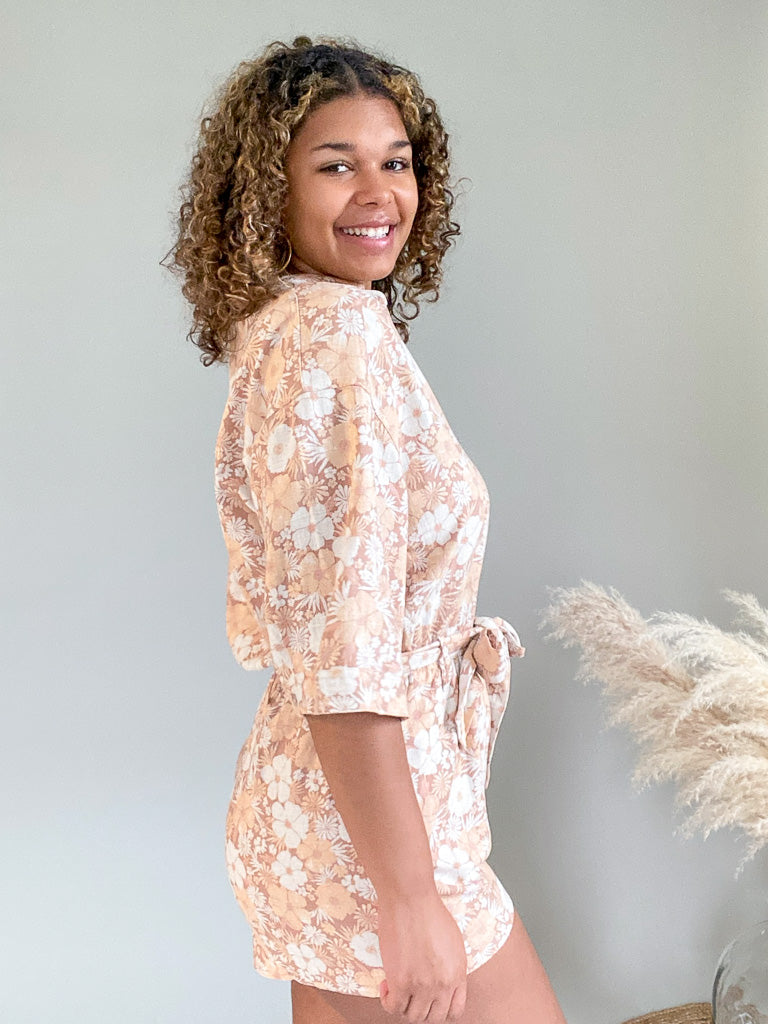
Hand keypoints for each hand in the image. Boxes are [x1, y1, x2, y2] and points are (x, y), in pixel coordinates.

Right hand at [377, 890, 467, 1022]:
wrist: (411, 898)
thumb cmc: (428, 910)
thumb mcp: (452, 942)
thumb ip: (449, 965)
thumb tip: (438, 977)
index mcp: (458, 974)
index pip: (454, 1011)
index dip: (439, 1008)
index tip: (428, 998)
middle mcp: (443, 984)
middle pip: (433, 1018)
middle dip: (421, 1008)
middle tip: (410, 993)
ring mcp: (422, 986)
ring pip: (413, 1016)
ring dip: (403, 1004)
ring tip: (397, 986)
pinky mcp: (401, 982)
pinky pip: (393, 1008)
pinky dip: (388, 1001)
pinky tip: (386, 984)